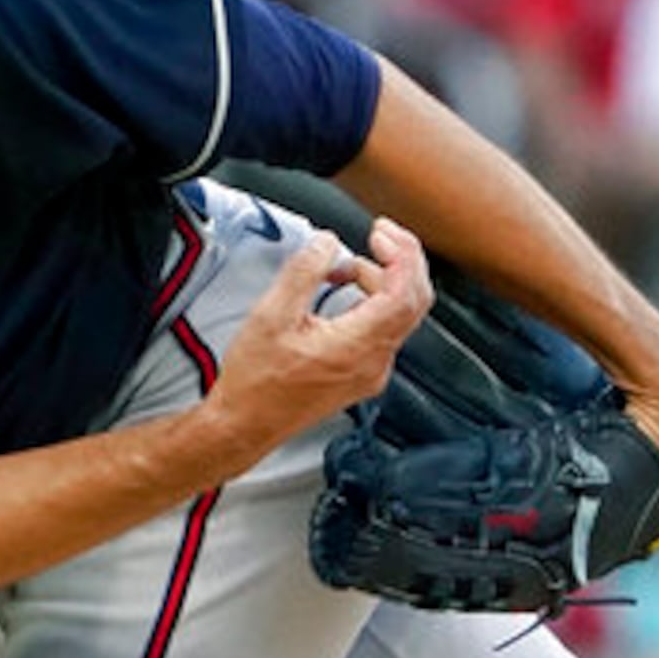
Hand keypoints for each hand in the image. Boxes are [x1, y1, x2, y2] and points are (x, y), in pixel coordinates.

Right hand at [206, 219, 433, 459]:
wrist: (245, 424)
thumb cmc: (256, 383)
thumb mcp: (273, 313)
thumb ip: (305, 271)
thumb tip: (327, 243)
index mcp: (358, 346)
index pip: (405, 292)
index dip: (401, 254)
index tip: (381, 233)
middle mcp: (374, 362)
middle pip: (413, 301)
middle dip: (400, 260)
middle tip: (379, 235)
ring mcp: (371, 371)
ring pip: (398, 315)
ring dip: (379, 281)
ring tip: (341, 269)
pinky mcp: (361, 375)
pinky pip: (383, 330)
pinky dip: (370, 303)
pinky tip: (341, 295)